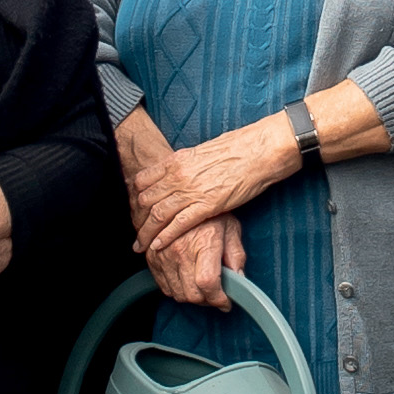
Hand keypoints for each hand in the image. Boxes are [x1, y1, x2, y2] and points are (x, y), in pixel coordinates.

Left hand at [133, 118, 301, 254]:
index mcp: (176, 160)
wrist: (259, 149)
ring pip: (157, 215)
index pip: (143, 181)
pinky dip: (165, 236)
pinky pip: (178, 224)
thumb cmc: (238, 148)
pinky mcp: (207, 205)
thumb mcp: (203, 151)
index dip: (135, 197)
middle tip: (134, 233)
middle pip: (145, 200)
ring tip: (140, 246)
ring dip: (145, 233)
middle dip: (136, 219)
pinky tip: (157, 246)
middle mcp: (178, 175)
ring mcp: (191, 190)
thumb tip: (180, 171)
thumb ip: (187, 164)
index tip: (134, 210)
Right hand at [147, 214, 245, 309]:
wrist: (177, 196)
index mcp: (203, 243)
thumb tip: (240, 280)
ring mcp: (164, 255)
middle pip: (192, 294)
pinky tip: (187, 281)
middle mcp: (181, 251)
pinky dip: (176, 290)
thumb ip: (236, 255)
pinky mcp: (152, 258)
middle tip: (216, 295)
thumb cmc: (207, 211)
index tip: (226, 302)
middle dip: (207, 301)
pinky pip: (163, 287)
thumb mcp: (230, 228)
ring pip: (177, 294)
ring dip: (191, 296)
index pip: (208, 284)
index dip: (219, 299)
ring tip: (202, 287)